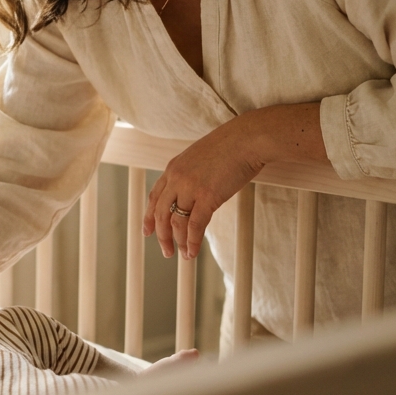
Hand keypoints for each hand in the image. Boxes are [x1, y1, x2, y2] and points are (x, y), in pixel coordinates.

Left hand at [142, 103, 325, 259]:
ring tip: (182, 255)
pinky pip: (194, 225)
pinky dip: (192, 241)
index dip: (149, 216)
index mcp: (173, 167)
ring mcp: (190, 187)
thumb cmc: (232, 146)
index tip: (147, 231)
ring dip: (177, 241)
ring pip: (175, 222)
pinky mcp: (207, 196)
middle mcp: (176, 178)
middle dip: (161, 235)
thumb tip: (195, 192)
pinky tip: (192, 252)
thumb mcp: (201, 157)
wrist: (247, 138)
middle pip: (160, 212)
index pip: (154, 196)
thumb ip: (192, 174)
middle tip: (165, 251)